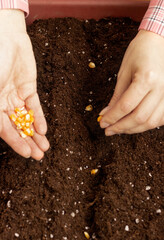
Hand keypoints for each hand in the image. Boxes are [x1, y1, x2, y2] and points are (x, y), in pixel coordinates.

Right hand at [0, 10, 48, 159]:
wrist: (6, 37)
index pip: (4, 129)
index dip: (15, 143)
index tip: (27, 154)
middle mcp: (3, 103)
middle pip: (17, 127)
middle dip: (28, 141)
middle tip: (40, 155)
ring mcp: (16, 96)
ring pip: (27, 119)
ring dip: (36, 133)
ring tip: (45, 146)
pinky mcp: (28, 88)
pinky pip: (35, 106)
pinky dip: (39, 117)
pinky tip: (44, 129)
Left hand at [99, 30, 163, 135]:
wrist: (159, 40)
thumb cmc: (139, 52)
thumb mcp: (124, 73)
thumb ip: (116, 97)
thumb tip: (106, 114)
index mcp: (147, 78)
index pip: (125, 106)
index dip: (112, 118)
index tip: (102, 123)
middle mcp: (161, 88)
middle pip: (139, 117)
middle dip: (121, 127)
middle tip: (108, 130)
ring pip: (151, 122)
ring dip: (133, 129)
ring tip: (120, 128)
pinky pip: (161, 119)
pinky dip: (147, 124)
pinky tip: (136, 124)